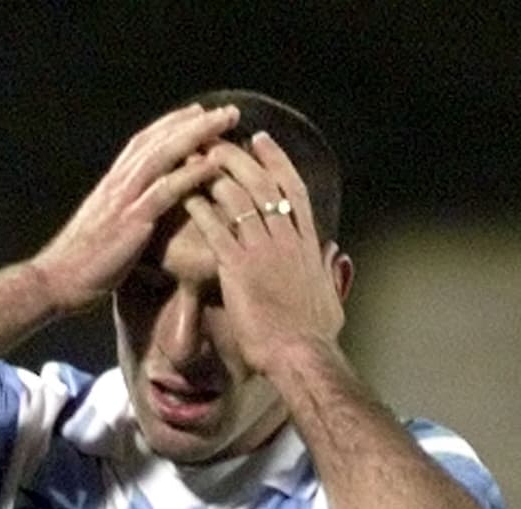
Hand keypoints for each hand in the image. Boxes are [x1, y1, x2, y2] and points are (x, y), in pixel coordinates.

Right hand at [33, 103, 237, 313]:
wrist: (57, 279)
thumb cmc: (80, 262)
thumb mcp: (103, 228)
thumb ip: (121, 212)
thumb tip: (137, 213)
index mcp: (113, 183)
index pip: (145, 142)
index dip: (172, 125)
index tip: (198, 113)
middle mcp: (119, 182)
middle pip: (160, 139)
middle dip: (194, 122)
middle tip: (227, 110)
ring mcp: (125, 198)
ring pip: (165, 155)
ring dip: (197, 135)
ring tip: (225, 123)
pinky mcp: (132, 220)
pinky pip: (165, 191)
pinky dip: (189, 174)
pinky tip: (212, 163)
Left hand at [182, 131, 348, 375]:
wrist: (301, 355)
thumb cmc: (314, 335)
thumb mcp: (330, 296)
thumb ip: (330, 271)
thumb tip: (334, 255)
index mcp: (306, 243)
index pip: (292, 189)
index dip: (275, 160)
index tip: (260, 141)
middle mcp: (285, 239)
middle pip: (261, 183)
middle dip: (238, 157)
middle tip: (218, 141)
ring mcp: (262, 252)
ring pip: (238, 199)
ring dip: (214, 175)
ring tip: (195, 159)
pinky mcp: (239, 270)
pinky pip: (215, 230)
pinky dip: (200, 209)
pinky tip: (185, 195)